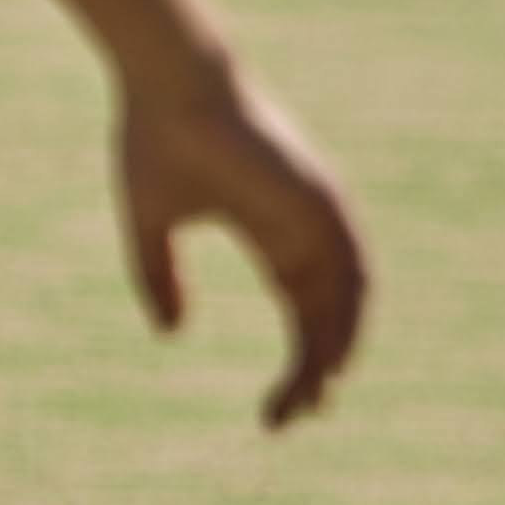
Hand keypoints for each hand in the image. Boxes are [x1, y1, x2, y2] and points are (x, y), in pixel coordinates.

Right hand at [115, 63, 367, 426]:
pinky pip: (351, 264)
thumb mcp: (153, 225)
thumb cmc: (157, 141)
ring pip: (347, 297)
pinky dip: (350, 310)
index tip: (275, 411)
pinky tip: (337, 351)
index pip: (301, 310)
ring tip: (318, 398)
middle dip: (317, 369)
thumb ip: (161, 277)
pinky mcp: (322, 198)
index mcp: (272, 232)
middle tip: (297, 418)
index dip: (296, 361)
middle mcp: (305, 226)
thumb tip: (172, 334)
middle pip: (328, 314)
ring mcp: (318, 211)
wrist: (169, 86)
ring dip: (338, 349)